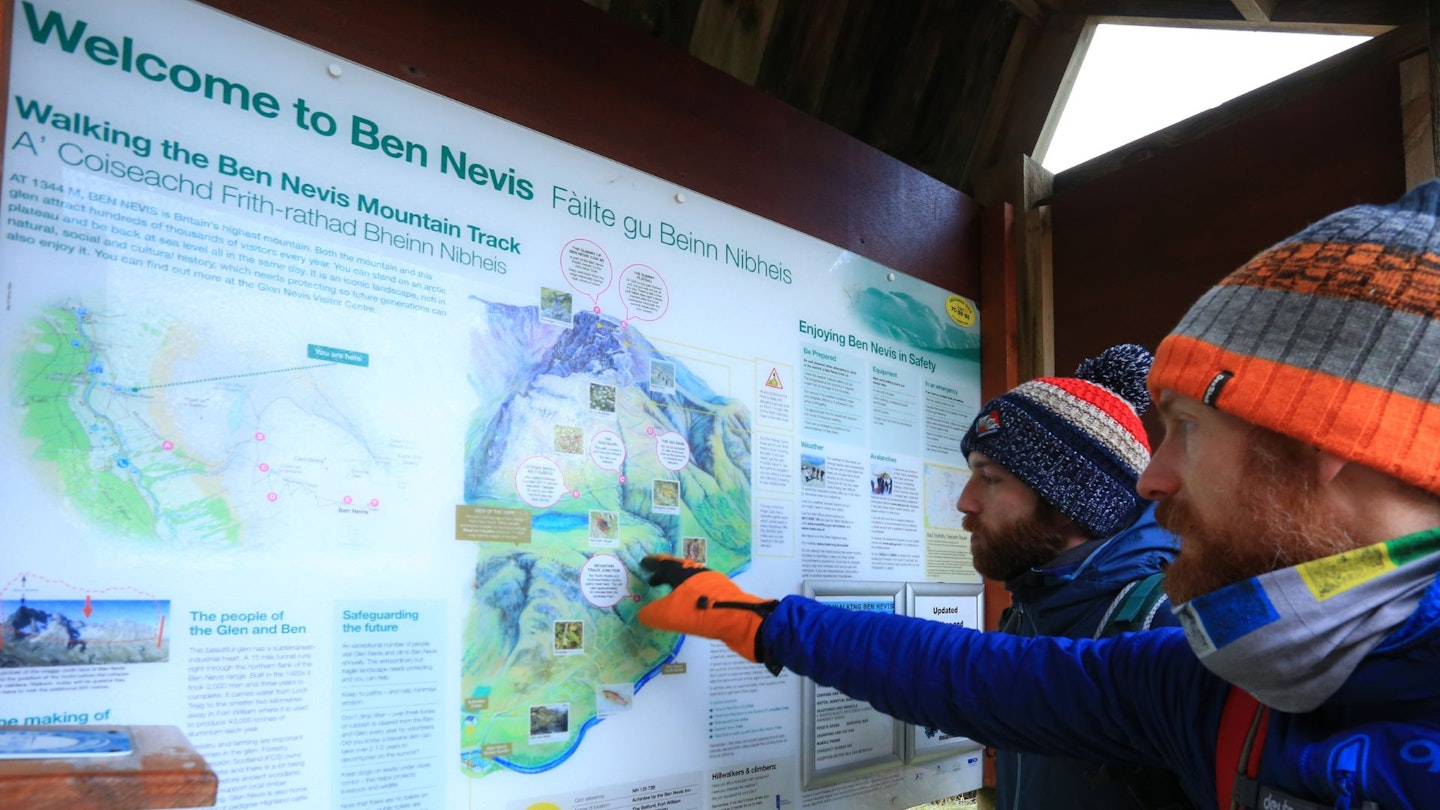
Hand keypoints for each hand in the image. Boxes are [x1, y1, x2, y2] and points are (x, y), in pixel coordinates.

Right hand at [636, 555, 776, 661]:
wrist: (738, 620)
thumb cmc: (698, 612)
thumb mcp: (667, 615)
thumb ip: (652, 614)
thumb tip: (644, 614)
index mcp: (684, 573)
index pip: (664, 564)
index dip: (653, 564)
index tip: (644, 562)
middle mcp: (700, 574)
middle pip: (680, 570)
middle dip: (666, 574)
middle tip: (654, 580)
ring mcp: (715, 585)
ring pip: (693, 582)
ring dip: (680, 587)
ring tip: (672, 597)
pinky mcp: (725, 598)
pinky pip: (703, 594)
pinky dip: (693, 598)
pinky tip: (692, 609)